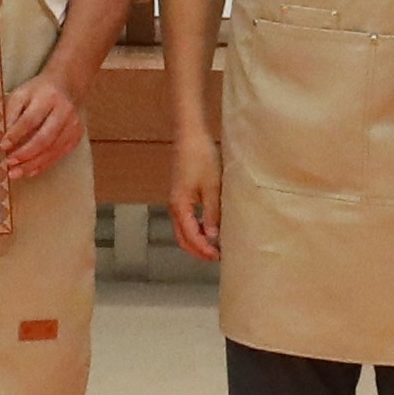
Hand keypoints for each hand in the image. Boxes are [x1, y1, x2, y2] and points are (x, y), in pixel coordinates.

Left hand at [0, 74, 83, 179]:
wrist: (67, 84)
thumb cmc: (38, 91)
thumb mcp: (21, 94)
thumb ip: (11, 112)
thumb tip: (1, 136)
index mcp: (47, 97)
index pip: (30, 119)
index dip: (15, 135)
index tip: (2, 146)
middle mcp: (63, 111)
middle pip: (44, 138)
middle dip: (25, 153)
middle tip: (9, 163)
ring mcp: (73, 124)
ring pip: (52, 149)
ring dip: (33, 163)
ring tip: (16, 172)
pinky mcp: (77, 135)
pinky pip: (60, 154)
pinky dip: (44, 164)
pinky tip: (31, 170)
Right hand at [168, 131, 221, 261]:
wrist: (191, 137)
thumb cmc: (202, 157)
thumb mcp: (213, 186)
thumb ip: (212, 212)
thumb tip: (214, 236)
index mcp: (180, 205)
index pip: (191, 237)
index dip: (204, 250)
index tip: (219, 257)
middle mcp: (174, 206)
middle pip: (182, 239)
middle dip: (198, 251)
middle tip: (217, 257)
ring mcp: (176, 201)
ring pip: (183, 231)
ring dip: (196, 242)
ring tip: (215, 246)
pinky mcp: (180, 195)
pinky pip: (185, 221)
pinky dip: (195, 230)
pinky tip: (209, 229)